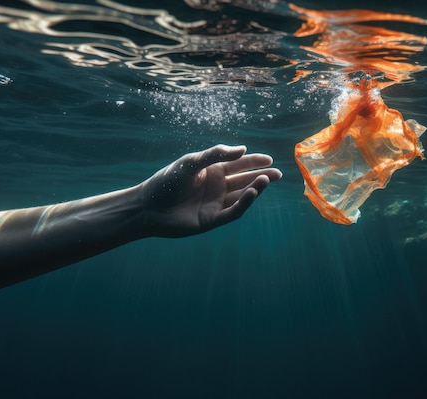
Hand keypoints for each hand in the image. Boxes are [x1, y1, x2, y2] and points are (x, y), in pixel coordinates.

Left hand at [138, 144, 281, 236]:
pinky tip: (252, 193)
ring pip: (242, 195)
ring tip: (266, 180)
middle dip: (262, 176)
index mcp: (212, 171)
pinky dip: (244, 203)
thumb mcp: (190, 163)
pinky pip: (233, 212)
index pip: (239, 164)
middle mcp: (217, 187)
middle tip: (277, 174)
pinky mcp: (213, 220)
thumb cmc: (166, 182)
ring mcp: (216, 203)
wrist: (148, 208)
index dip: (255, 161)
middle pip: (245, 180)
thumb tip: (243, 150)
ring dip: (255, 188)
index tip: (269, 159)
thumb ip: (215, 155)